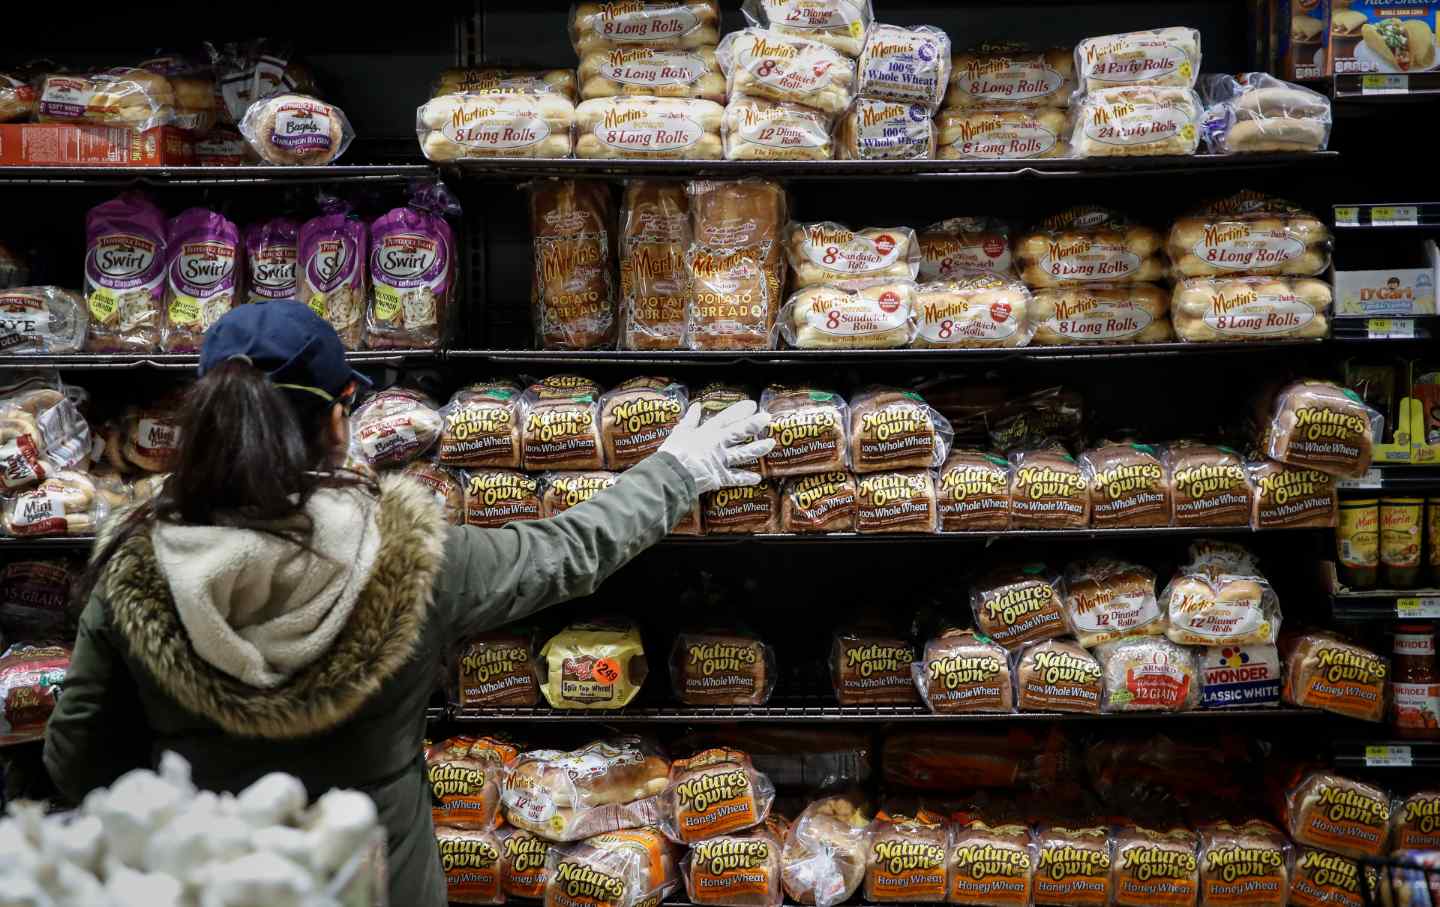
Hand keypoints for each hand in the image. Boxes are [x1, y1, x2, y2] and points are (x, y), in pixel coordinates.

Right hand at [658, 400, 775, 494]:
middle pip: (738, 432)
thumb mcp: (679, 432)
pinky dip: (745, 479)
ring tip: (771, 444)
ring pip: (743, 454)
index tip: (752, 405)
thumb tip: (696, 406)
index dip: (739, 411)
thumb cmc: (673, 453)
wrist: (672, 475)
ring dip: (757, 449)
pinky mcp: (720, 477)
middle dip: (753, 425)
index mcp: (707, 432)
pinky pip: (736, 478)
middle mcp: (717, 444)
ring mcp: (721, 461)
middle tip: (767, 418)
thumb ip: (690, 420)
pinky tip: (757, 478)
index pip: (726, 418)